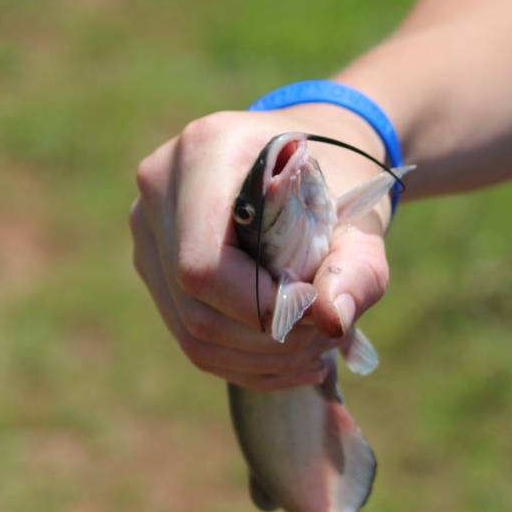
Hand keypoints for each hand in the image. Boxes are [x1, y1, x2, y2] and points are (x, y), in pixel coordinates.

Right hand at [130, 106, 390, 389]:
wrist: (307, 160)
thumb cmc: (337, 181)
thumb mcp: (362, 217)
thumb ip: (356, 267)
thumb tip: (331, 320)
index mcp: (207, 151)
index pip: (204, 264)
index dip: (258, 306)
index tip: (316, 314)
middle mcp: (161, 186)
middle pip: (195, 304)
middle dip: (269, 339)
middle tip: (326, 337)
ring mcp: (149, 225)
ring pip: (189, 329)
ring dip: (260, 357)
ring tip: (315, 348)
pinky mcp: (154, 260)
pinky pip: (187, 333)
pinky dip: (244, 360)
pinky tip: (292, 359)